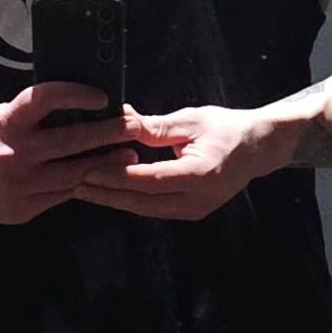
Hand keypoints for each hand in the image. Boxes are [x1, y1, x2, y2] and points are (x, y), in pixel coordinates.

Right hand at [0, 80, 134, 223]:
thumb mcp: (2, 117)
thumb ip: (34, 113)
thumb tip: (80, 104)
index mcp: (6, 123)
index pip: (45, 100)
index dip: (76, 95)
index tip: (101, 97)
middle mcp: (13, 153)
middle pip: (68, 142)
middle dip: (106, 134)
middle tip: (132, 127)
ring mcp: (19, 184)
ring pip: (72, 174)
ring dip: (105, 163)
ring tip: (129, 155)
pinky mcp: (24, 207)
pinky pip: (62, 194)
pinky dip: (83, 183)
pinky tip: (103, 176)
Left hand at [75, 104, 279, 220]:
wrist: (258, 148)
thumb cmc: (226, 129)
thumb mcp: (190, 120)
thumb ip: (153, 127)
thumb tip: (119, 120)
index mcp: (199, 175)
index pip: (146, 180)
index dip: (114, 176)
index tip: (86, 169)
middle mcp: (197, 199)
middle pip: (140, 202)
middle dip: (105, 194)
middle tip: (73, 183)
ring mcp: (194, 210)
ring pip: (144, 209)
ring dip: (114, 199)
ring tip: (84, 188)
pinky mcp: (190, 212)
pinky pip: (153, 208)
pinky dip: (130, 199)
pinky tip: (109, 190)